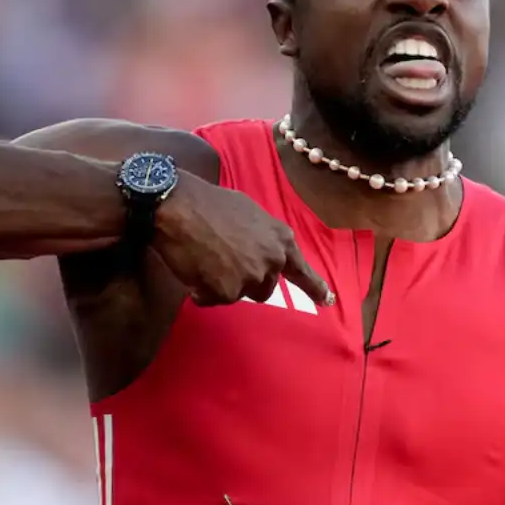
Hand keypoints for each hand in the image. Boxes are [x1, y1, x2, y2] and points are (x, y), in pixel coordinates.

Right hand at [152, 180, 334, 307]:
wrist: (178, 206)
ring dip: (222, 284)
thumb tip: (259, 251)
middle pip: (263, 288)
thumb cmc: (210, 204)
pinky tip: (193, 266)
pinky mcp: (227, 292)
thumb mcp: (249, 213)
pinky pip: (212, 299)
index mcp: (281, 240)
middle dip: (244, 280)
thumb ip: (263, 238)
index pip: (302, 271)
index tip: (326, 300)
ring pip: (237, 294)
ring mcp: (251, 278)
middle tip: (221, 260)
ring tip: (204, 258)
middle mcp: (272, 261)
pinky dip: (201, 289)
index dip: (314, 287)